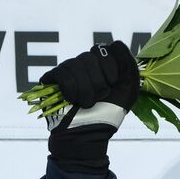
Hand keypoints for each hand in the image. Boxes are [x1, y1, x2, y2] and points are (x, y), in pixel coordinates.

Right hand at [41, 41, 139, 173]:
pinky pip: (62, 73)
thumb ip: (128, 65)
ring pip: (75, 65)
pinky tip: (72, 100)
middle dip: (98, 83)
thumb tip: (116, 43)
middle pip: (89, 57)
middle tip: (99, 98)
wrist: (88, 135)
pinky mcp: (51, 79)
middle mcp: (84, 64)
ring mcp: (67, 70)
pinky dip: (71, 90)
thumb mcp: (128, 90)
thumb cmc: (109, 114)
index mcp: (102, 64)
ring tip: (86, 104)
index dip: (110, 69)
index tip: (113, 85)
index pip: (104, 49)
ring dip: (86, 90)